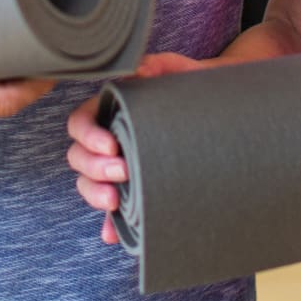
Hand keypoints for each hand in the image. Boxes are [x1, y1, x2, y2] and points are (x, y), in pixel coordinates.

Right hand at [67, 51, 208, 243]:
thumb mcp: (180, 72)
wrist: (222, 109)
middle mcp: (109, 138)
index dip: (88, 135)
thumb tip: (141, 69)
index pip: (81, 122)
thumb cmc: (195, 88)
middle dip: (94, 167)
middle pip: (79, 156)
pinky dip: (109, 223)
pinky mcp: (132, 188)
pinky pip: (113, 208)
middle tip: (122, 171)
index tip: (112, 145)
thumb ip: (161, 66)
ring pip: (88, 182)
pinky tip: (112, 234)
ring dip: (95, 193)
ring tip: (115, 200)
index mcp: (112, 110)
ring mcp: (118, 165)